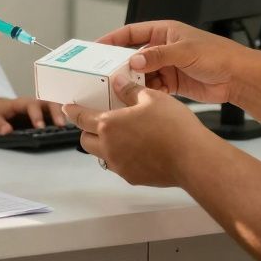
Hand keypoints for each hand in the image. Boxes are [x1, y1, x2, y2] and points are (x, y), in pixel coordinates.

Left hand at [0, 97, 65, 133]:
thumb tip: (7, 131)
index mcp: (21, 103)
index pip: (31, 105)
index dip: (37, 115)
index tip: (39, 127)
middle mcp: (34, 104)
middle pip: (48, 103)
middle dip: (55, 113)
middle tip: (61, 125)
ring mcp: (40, 110)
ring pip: (55, 108)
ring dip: (62, 116)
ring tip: (68, 128)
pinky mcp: (44, 117)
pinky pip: (55, 116)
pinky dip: (63, 120)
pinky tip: (69, 130)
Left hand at [63, 75, 208, 186]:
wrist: (192, 158)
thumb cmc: (174, 127)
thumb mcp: (151, 98)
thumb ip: (130, 90)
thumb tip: (119, 82)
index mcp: (109, 125)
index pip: (81, 118)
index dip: (73, 112)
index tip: (68, 109)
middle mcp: (109, 148)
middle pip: (86, 140)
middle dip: (87, 131)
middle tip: (98, 121)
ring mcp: (120, 165)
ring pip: (102, 155)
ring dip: (104, 145)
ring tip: (122, 135)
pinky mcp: (133, 177)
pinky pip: (119, 166)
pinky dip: (122, 157)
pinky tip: (139, 148)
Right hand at [97, 20, 241, 103]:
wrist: (238, 77)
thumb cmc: (218, 55)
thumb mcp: (185, 51)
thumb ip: (158, 55)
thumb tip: (134, 60)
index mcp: (165, 31)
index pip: (132, 32)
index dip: (113, 39)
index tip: (97, 48)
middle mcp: (164, 48)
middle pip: (134, 55)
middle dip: (121, 65)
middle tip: (106, 75)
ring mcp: (168, 66)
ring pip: (142, 74)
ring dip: (133, 82)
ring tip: (120, 90)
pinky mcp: (173, 83)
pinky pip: (153, 88)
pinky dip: (145, 93)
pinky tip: (139, 99)